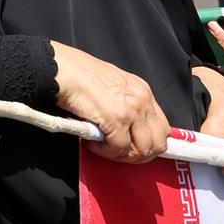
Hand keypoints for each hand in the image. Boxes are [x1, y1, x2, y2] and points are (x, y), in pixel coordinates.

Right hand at [52, 41, 170, 162]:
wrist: (61, 68)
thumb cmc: (78, 74)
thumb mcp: (112, 86)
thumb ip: (125, 104)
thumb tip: (128, 130)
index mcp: (142, 90)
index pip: (161, 128)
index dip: (148, 144)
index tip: (132, 149)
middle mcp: (142, 98)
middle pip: (158, 143)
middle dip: (138, 154)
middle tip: (117, 152)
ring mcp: (131, 109)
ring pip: (142, 150)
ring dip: (121, 155)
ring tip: (103, 147)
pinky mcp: (116, 119)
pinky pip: (119, 149)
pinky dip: (105, 152)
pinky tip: (92, 143)